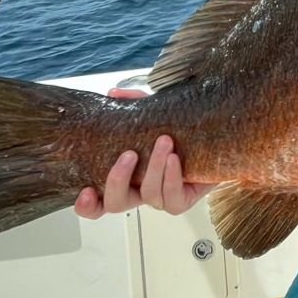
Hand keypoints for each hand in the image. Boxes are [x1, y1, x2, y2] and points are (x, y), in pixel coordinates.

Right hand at [73, 87, 207, 219]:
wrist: (213, 139)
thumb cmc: (178, 131)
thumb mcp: (153, 115)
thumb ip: (133, 105)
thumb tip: (113, 93)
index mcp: (125, 177)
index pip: (97, 201)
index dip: (86, 204)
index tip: (84, 191)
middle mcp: (139, 191)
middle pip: (116, 204)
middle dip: (118, 180)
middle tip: (129, 154)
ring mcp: (160, 198)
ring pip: (149, 196)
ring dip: (154, 167)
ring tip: (164, 141)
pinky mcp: (181, 201)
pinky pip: (172, 200)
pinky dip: (172, 177)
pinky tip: (174, 158)